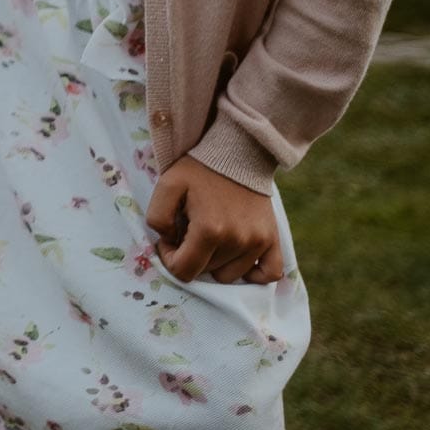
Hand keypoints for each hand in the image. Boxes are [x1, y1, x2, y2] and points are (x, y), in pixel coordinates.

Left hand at [146, 156, 284, 284]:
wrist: (236, 153)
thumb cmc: (198, 170)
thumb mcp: (166, 186)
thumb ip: (157, 218)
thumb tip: (170, 241)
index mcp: (209, 230)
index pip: (184, 271)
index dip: (170, 259)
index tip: (170, 239)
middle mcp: (237, 241)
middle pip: (206, 272)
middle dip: (191, 256)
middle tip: (189, 230)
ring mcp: (258, 242)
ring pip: (230, 276)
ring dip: (216, 262)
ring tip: (210, 235)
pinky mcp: (272, 240)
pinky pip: (269, 274)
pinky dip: (252, 274)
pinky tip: (237, 259)